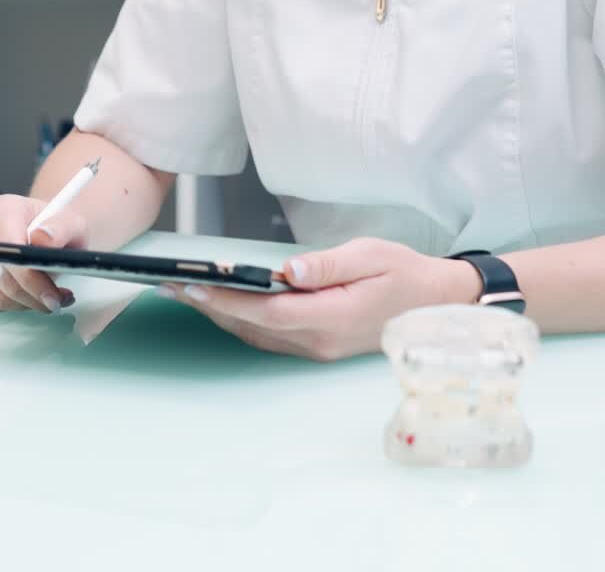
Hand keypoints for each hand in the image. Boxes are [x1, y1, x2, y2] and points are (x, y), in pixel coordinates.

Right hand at [0, 195, 87, 314]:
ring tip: (46, 296)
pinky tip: (26, 296)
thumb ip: (61, 228)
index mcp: (4, 208)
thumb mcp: (73, 225)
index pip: (9, 252)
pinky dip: (5, 308)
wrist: (51, 233)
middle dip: (31, 297)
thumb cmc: (59, 229)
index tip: (54, 296)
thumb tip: (42, 238)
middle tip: (56, 300)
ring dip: (21, 304)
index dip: (31, 279)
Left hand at [157, 237, 478, 360]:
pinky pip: (269, 336)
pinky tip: (222, 303)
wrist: (435, 302)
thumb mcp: (371, 255)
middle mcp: (319, 341)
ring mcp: (317, 348)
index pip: (268, 310)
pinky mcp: (316, 345)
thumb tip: (288, 269)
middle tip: (170, 283)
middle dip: (209, 304)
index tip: (194, 281)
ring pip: (256, 334)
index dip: (228, 297)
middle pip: (253, 325)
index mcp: (333, 318)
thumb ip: (328, 264)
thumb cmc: (403, 271)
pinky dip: (240, 321)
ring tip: (184, 290)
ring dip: (219, 313)